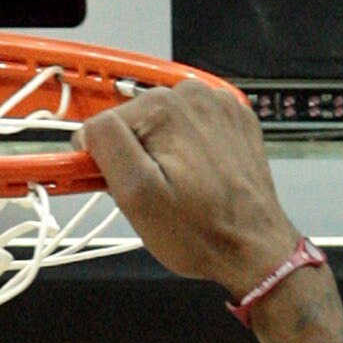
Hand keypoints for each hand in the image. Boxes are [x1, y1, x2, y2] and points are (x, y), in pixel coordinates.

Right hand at [84, 82, 315, 300]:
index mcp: (164, 107)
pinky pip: (195, 129)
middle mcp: (193, 94)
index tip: (123, 189)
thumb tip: (88, 128)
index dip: (107, 162)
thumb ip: (106, 147)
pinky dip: (192, 151)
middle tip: (158, 196)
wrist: (254, 248)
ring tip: (182, 189)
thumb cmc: (197, 231)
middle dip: (138, 157)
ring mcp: (220, 105)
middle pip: (137, 122)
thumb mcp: (136, 194)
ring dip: (164, 154)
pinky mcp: (236, 121)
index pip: (106, 125)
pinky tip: (201, 178)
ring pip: (166, 126)